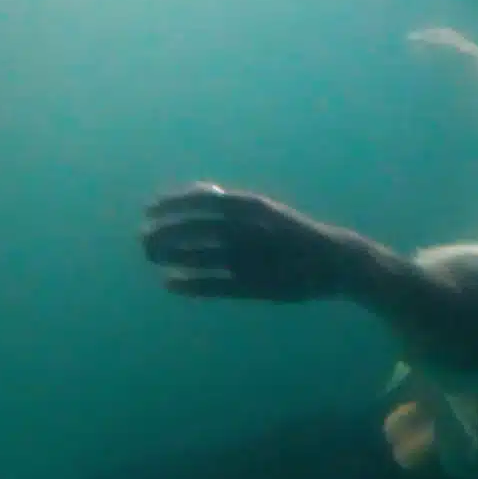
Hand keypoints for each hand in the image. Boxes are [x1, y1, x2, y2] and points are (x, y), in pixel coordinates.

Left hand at [141, 182, 340, 301]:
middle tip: (144, 237)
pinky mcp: (254, 286)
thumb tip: (200, 192)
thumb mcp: (268, 210)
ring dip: (170, 256)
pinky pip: (213, 285)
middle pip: (192, 230)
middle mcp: (248, 231)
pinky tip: (170, 282)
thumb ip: (234, 203)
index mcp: (252, 207)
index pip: (201, 201)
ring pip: (197, 257)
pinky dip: (189, 284)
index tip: (150, 209)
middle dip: (163, 233)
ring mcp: (250, 260)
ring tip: (152, 256)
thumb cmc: (293, 232)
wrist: (333, 260)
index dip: (171, 204)